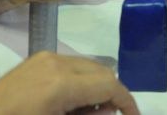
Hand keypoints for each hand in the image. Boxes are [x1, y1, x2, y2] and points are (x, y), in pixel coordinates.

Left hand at [0, 52, 138, 113]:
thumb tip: (109, 111)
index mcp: (62, 84)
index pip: (109, 84)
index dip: (126, 101)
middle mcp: (58, 63)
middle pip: (102, 70)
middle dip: (112, 93)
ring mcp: (48, 57)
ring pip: (89, 66)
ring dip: (97, 86)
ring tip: (90, 110)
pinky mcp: (40, 58)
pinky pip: (72, 65)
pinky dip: (81, 80)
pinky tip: (73, 100)